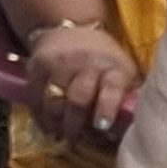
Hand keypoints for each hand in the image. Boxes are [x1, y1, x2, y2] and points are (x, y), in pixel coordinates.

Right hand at [24, 24, 140, 143]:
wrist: (72, 28)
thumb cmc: (105, 59)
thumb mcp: (124, 72)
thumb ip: (128, 97)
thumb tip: (131, 132)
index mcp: (113, 67)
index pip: (111, 88)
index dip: (106, 108)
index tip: (101, 126)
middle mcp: (86, 63)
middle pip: (78, 99)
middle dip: (75, 124)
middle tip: (74, 139)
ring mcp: (59, 62)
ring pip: (53, 101)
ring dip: (55, 123)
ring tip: (59, 134)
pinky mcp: (37, 64)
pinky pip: (35, 97)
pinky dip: (40, 115)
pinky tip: (46, 124)